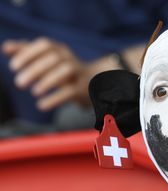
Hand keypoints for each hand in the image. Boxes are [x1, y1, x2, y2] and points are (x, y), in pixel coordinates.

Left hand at [2, 38, 121, 110]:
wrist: (94, 82)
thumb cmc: (63, 70)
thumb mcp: (46, 59)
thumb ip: (26, 51)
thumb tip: (6, 47)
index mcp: (59, 49)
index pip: (45, 44)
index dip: (28, 53)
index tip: (13, 67)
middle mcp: (70, 58)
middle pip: (54, 58)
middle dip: (34, 69)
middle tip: (19, 83)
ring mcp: (78, 73)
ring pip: (66, 71)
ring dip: (48, 81)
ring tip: (34, 92)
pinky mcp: (83, 89)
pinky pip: (71, 91)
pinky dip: (55, 99)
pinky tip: (41, 105)